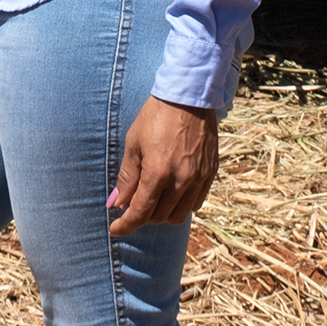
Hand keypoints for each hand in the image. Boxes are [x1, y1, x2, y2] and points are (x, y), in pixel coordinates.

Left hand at [108, 96, 217, 236]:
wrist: (188, 96)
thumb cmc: (156, 116)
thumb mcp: (134, 144)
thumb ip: (127, 178)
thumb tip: (117, 204)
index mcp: (158, 173)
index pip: (140, 213)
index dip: (125, 225)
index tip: (115, 229)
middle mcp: (181, 180)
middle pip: (159, 217)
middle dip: (142, 214)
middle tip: (133, 202)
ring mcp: (199, 178)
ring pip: (179, 215)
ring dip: (163, 213)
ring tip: (155, 198)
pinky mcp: (211, 173)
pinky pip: (196, 203)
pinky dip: (182, 204)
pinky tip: (174, 191)